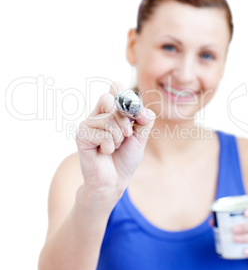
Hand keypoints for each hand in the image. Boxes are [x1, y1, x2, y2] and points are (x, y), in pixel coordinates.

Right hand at [76, 81, 155, 202]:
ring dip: (118, 137)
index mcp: (110, 111)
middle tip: (127, 134)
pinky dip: (109, 146)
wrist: (114, 181)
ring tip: (115, 147)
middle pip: (109, 99)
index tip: (137, 115)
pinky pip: (102, 134)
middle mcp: (97, 114)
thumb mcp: (140, 137)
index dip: (127, 97)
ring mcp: (87, 124)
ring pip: (108, 119)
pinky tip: (104, 152)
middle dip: (124, 118)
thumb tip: (144, 109)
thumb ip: (144, 121)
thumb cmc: (125, 158)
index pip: (115, 88)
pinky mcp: (81, 135)